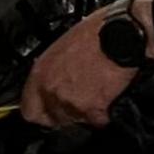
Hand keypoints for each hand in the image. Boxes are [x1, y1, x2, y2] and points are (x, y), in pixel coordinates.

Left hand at [21, 1, 153, 129]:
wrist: (124, 34)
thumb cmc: (99, 31)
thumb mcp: (64, 44)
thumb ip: (53, 68)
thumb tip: (55, 77)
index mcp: (41, 72)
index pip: (28, 109)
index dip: (41, 111)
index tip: (49, 111)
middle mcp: (52, 90)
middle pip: (53, 119)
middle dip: (65, 113)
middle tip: (80, 99)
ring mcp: (71, 102)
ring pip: (75, 120)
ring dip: (86, 112)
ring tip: (98, 92)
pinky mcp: (93, 110)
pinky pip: (97, 121)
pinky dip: (105, 113)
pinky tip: (110, 95)